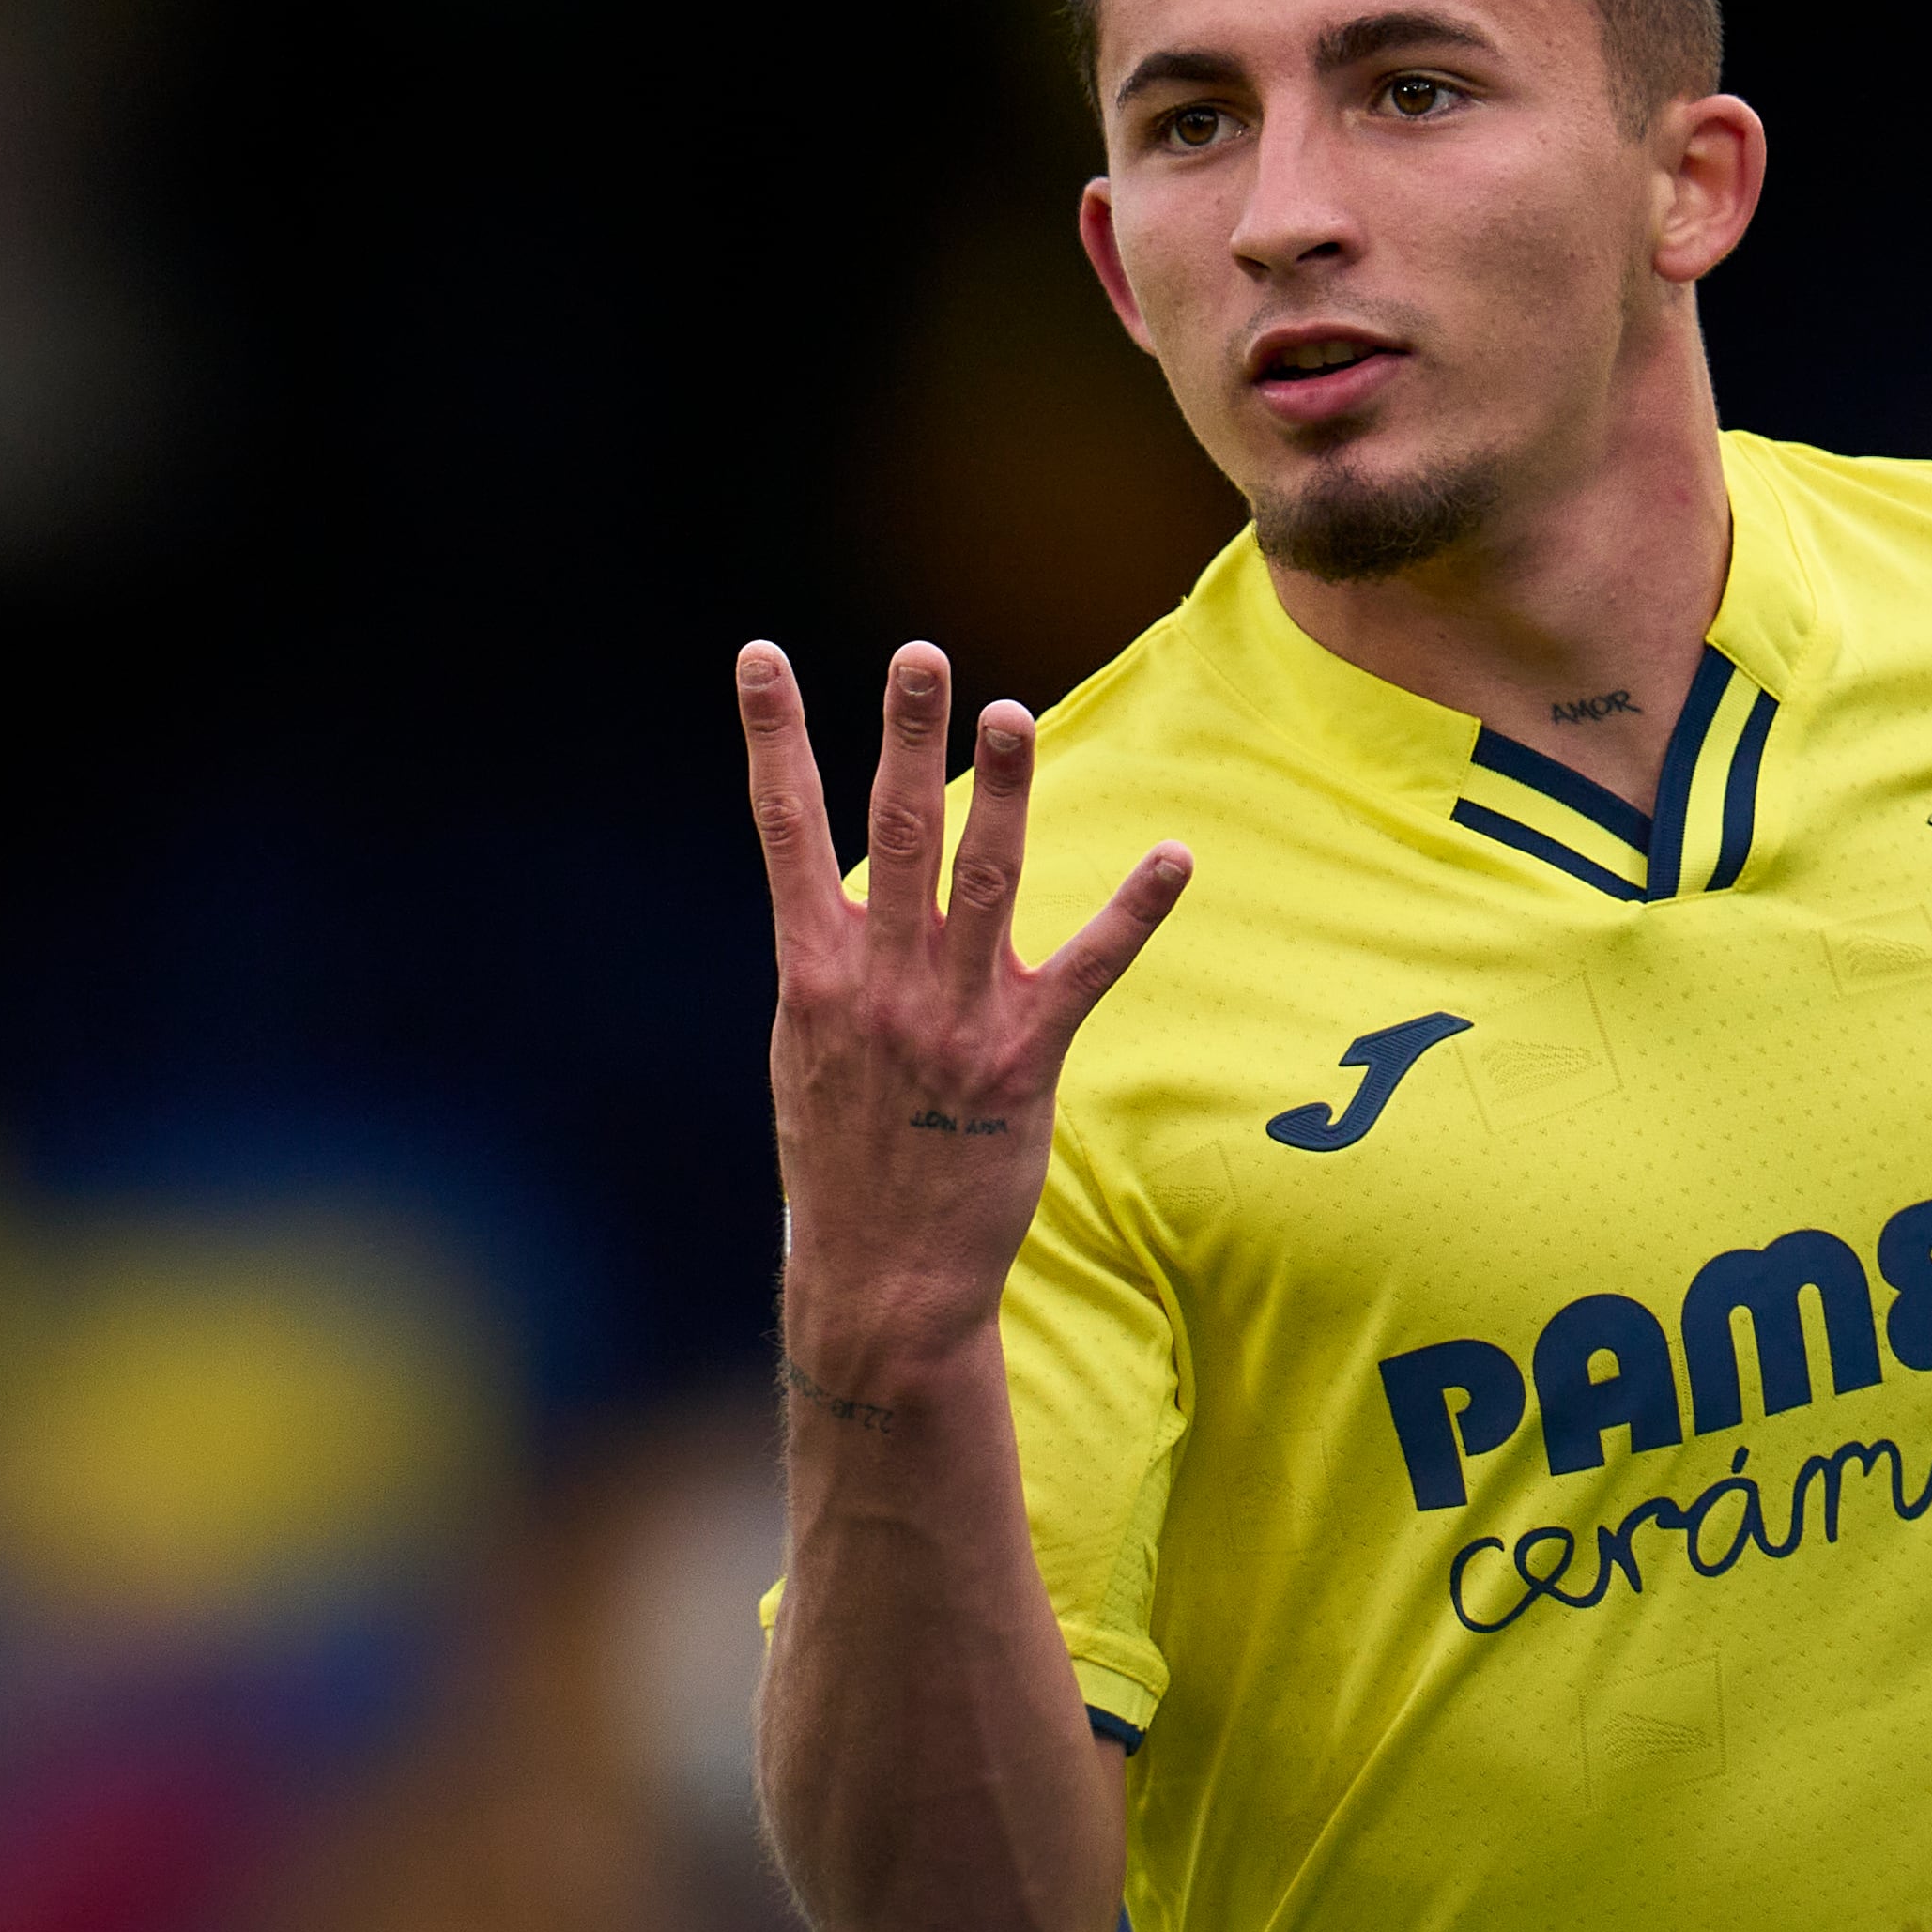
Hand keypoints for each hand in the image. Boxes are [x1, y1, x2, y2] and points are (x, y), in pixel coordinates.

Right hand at [743, 639, 1187, 1375]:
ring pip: (983, 883)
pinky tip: (1173, 857)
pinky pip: (1089, 969)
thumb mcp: (808, 1051)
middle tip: (920, 654)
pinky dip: (1134, 911)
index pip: (784, 831)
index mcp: (813, 972)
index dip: (770, 736)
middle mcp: (878, 984)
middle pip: (892, 834)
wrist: (882, 1276)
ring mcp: (952, 1019)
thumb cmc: (843, 1156)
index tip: (758, 654)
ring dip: (1001, 795)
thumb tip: (844, 884)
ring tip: (1012, 716)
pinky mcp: (1023, 1060)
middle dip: (903, 737)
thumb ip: (832, 960)